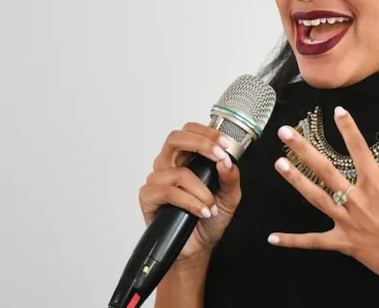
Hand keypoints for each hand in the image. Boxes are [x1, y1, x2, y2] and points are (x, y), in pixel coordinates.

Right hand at [138, 123, 240, 263]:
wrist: (198, 247)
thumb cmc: (210, 218)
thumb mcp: (229, 197)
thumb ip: (230, 177)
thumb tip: (226, 161)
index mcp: (187, 159)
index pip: (190, 131)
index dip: (207, 132)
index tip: (226, 144)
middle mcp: (169, 165)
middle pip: (175, 138)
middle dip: (201, 144)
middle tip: (219, 157)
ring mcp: (157, 180)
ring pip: (178, 172)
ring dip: (200, 189)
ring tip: (211, 205)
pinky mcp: (148, 198)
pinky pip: (167, 192)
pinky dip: (189, 202)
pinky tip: (200, 211)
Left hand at [268, 107, 378, 304]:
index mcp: (378, 187)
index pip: (359, 150)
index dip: (348, 129)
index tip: (337, 111)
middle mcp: (359, 202)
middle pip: (325, 170)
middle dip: (303, 149)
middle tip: (286, 133)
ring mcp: (349, 223)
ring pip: (316, 197)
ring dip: (296, 181)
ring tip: (278, 164)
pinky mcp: (344, 244)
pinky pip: (314, 242)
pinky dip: (293, 241)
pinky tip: (273, 238)